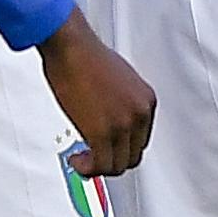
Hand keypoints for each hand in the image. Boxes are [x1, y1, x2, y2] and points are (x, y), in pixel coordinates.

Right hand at [38, 12, 154, 175]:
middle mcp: (139, 114)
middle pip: (132, 156)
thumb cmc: (87, 57)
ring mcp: (123, 124)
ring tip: (82, 160)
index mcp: (146, 101)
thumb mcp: (118, 81)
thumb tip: (109, 121)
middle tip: (92, 158)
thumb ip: (120, 104)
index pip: (141, 140)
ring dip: (97, 168)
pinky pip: (100, 165)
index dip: (121, 149)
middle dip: (110, 161)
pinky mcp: (102, 132)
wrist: (71, 47)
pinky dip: (87, 169)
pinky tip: (76, 160)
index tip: (106, 149)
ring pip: (117, 165)